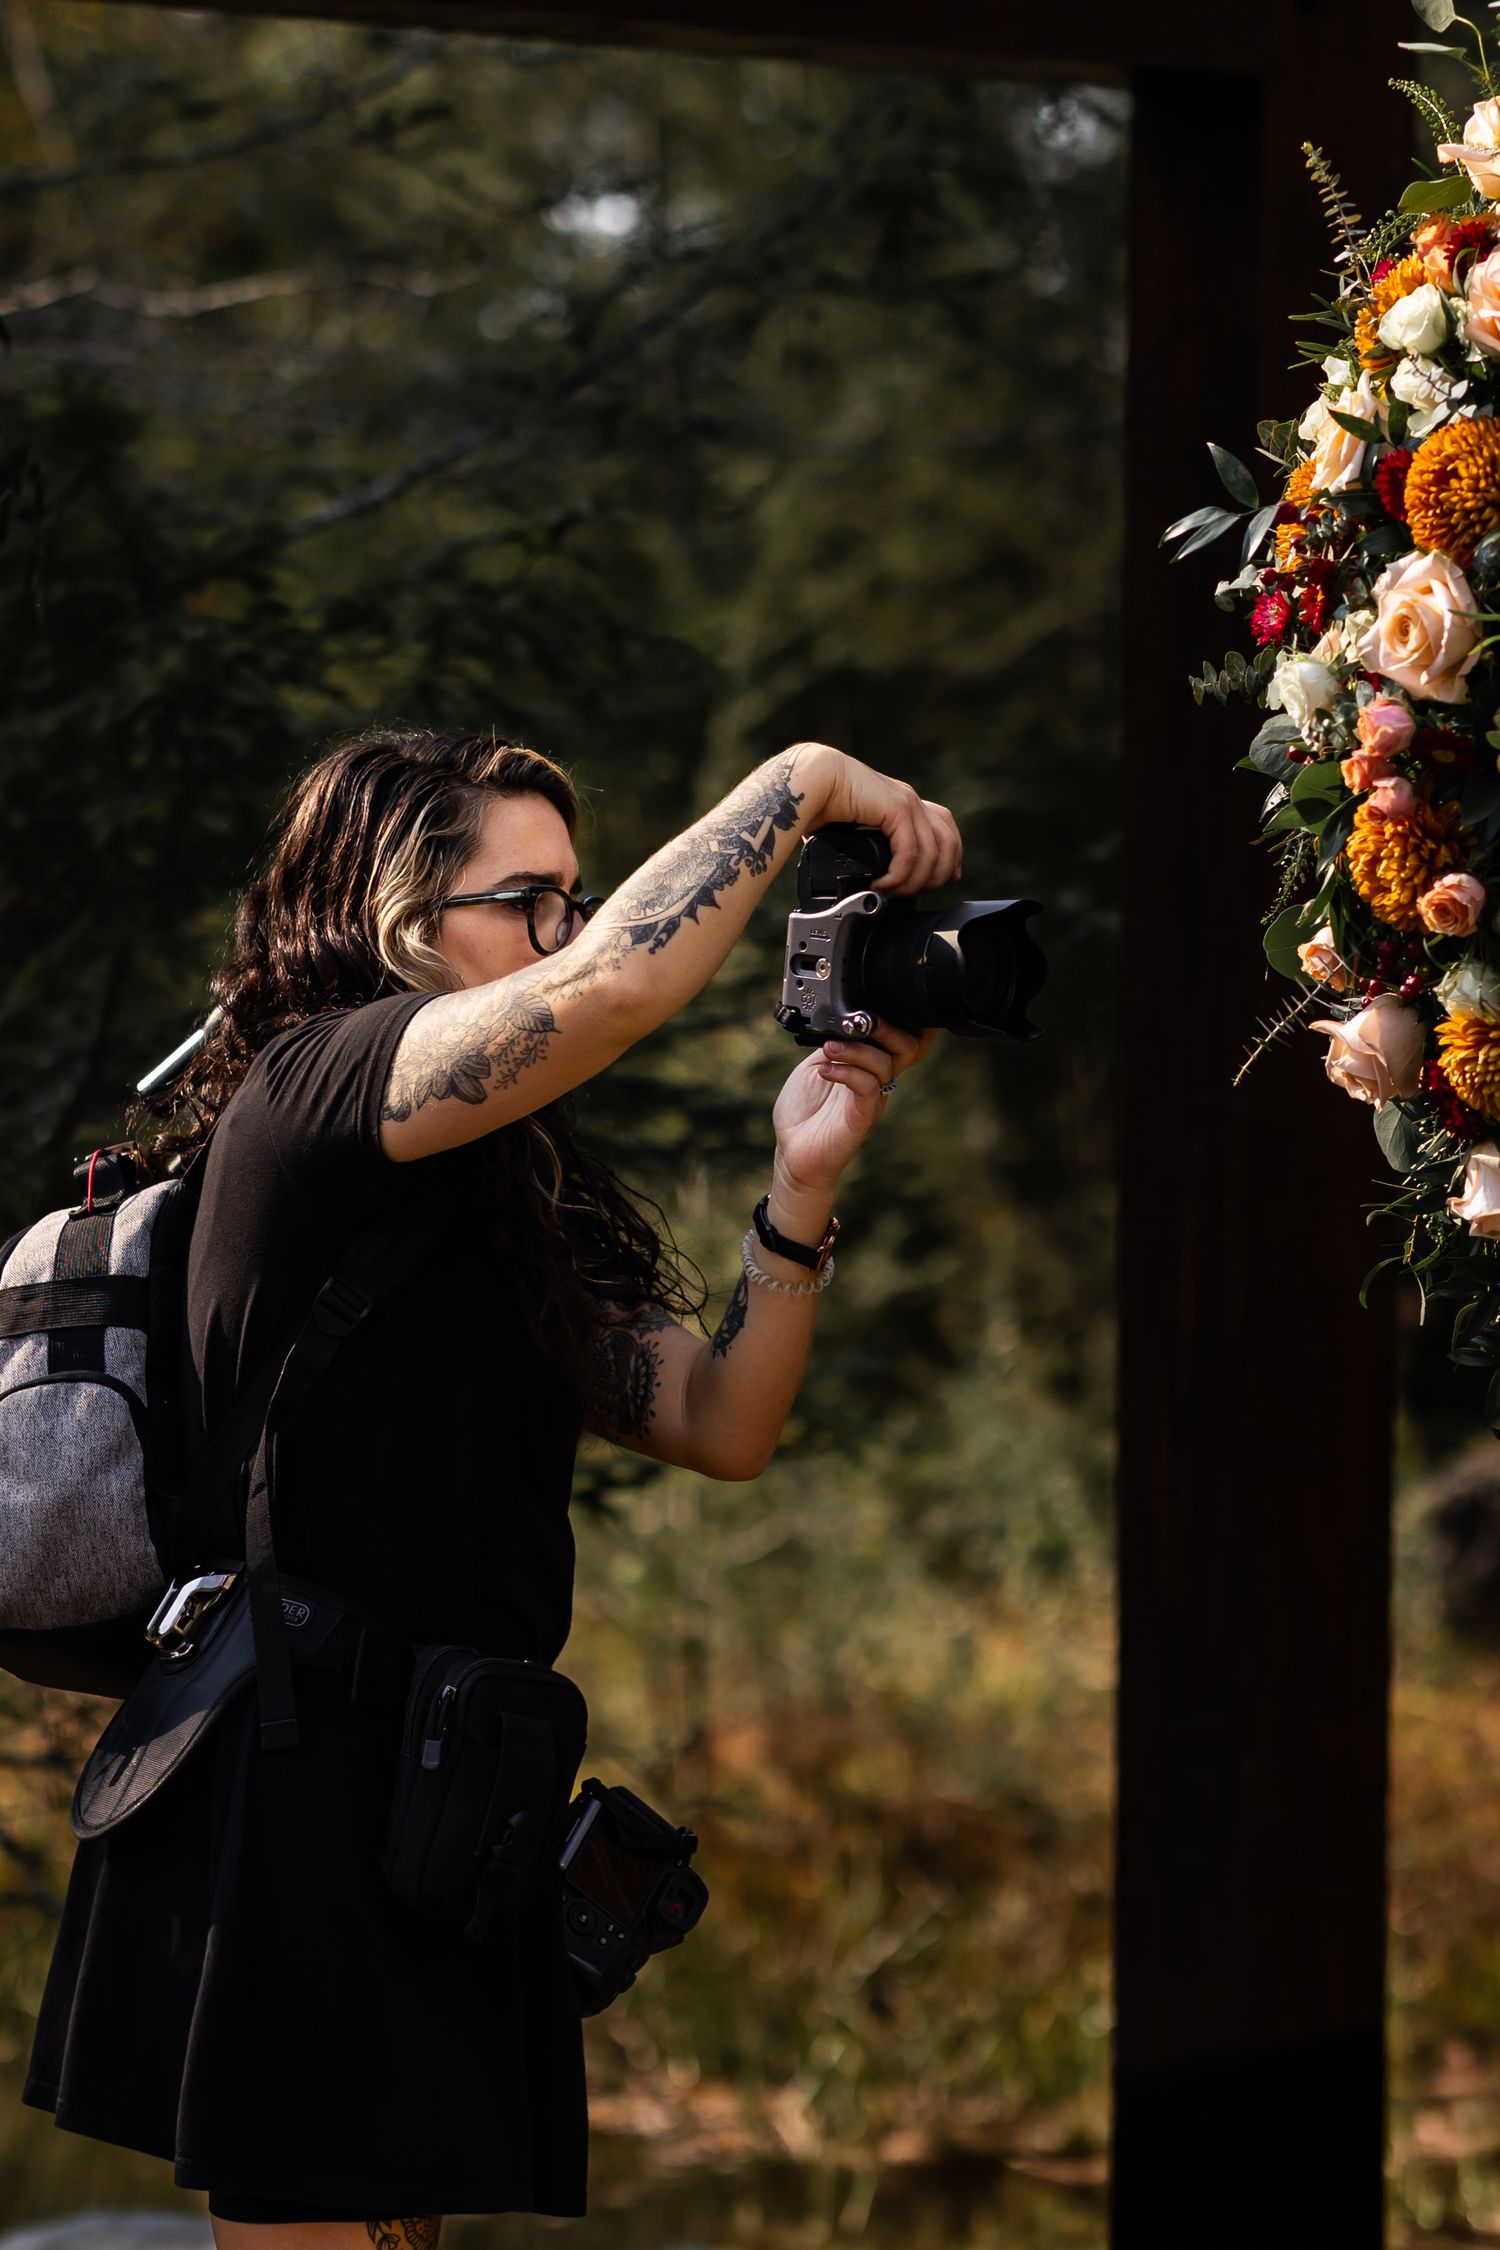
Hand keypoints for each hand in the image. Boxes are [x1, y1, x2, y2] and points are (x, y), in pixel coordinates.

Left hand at [770, 1018, 936, 1198]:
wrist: (792, 1151)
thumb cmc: (802, 1112)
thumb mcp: (814, 1065)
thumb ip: (831, 1043)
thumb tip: (840, 1022)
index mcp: (867, 1065)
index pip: (898, 1039)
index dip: (898, 1021)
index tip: (874, 1004)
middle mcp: (875, 1080)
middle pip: (907, 1048)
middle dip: (888, 1028)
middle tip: (860, 1020)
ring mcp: (871, 1099)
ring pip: (886, 1065)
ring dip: (856, 1050)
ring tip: (828, 1049)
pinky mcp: (862, 1117)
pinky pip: (868, 1088)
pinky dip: (848, 1072)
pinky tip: (825, 1070)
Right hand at [788, 742, 962, 895]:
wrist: (808, 781)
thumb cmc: (819, 803)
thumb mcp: (854, 832)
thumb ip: (868, 850)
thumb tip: (867, 881)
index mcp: (903, 803)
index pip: (945, 830)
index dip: (950, 859)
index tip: (936, 883)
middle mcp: (910, 800)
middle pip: (949, 843)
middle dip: (938, 877)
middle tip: (911, 896)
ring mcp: (906, 802)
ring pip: (933, 853)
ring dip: (914, 883)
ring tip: (890, 894)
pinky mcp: (896, 808)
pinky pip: (910, 853)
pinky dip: (898, 877)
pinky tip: (880, 886)